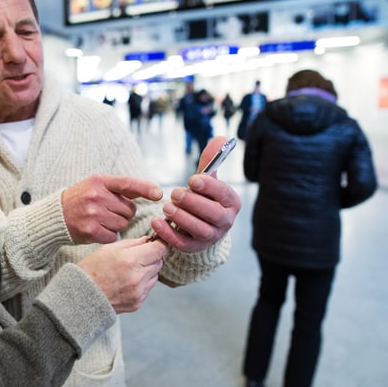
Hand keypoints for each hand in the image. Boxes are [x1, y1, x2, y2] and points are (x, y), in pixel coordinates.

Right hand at [62, 174, 162, 243]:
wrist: (56, 215)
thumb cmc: (82, 198)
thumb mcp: (97, 185)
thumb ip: (121, 188)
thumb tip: (153, 191)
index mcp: (99, 181)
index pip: (127, 183)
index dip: (145, 188)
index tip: (158, 194)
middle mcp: (96, 196)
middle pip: (129, 209)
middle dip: (123, 212)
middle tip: (108, 211)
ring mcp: (93, 214)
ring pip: (123, 223)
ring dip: (117, 224)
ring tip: (101, 220)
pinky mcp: (91, 231)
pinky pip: (113, 235)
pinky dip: (108, 235)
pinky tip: (97, 229)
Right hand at [77, 236, 166, 313]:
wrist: (81, 296)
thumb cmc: (92, 269)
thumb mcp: (108, 248)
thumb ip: (132, 242)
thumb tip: (149, 240)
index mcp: (130, 260)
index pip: (159, 249)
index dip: (158, 244)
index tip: (155, 242)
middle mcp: (137, 277)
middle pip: (159, 262)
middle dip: (151, 257)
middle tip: (137, 256)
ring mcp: (138, 292)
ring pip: (155, 275)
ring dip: (147, 270)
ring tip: (129, 270)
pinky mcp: (138, 302)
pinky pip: (148, 288)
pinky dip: (142, 282)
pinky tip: (127, 281)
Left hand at [150, 136, 241, 251]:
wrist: (203, 224)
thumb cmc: (205, 197)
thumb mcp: (208, 180)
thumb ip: (210, 160)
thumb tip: (219, 139)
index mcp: (231, 202)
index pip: (224, 194)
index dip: (209, 187)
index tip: (192, 180)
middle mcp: (225, 221)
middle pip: (213, 214)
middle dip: (193, 203)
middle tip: (175, 194)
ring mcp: (211, 236)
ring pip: (199, 230)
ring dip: (182, 218)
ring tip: (167, 207)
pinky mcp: (195, 247)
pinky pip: (183, 244)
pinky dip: (169, 234)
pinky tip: (156, 223)